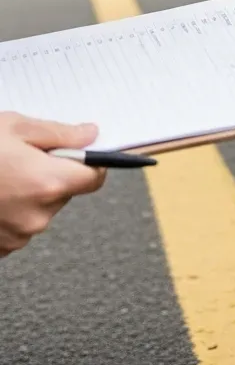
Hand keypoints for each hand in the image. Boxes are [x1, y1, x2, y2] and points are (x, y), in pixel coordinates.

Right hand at [0, 113, 106, 256]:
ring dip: (28, 194)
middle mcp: (37, 215)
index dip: (92, 163)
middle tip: (24, 158)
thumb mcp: (15, 128)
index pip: (95, 178)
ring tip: (0, 177)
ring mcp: (16, 236)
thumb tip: (90, 134)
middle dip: (52, 175)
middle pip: (65, 193)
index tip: (85, 154)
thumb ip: (60, 134)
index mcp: (49, 183)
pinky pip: (17, 226)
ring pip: (40, 209)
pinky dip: (9, 211)